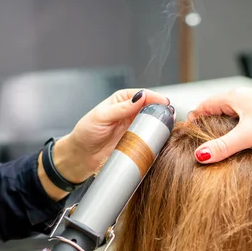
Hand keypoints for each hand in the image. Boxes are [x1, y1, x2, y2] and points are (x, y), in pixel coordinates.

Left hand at [38, 89, 168, 199]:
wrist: (81, 156)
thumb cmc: (86, 133)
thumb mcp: (102, 116)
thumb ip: (121, 108)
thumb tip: (140, 97)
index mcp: (121, 100)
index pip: (142, 95)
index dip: (155, 97)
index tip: (165, 103)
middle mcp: (129, 111)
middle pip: (151, 107)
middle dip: (161, 110)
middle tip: (170, 114)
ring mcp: (133, 127)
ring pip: (152, 122)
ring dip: (161, 123)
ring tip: (169, 125)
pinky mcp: (135, 141)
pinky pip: (149, 137)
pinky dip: (156, 136)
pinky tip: (162, 137)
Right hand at [188, 88, 251, 170]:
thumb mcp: (246, 135)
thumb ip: (222, 147)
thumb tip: (200, 156)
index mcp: (233, 97)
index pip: (204, 105)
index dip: (194, 118)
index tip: (187, 132)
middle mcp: (243, 98)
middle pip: (217, 109)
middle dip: (207, 124)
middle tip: (200, 141)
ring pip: (232, 116)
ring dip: (224, 128)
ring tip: (218, 144)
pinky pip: (246, 123)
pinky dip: (239, 132)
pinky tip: (242, 144)